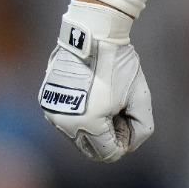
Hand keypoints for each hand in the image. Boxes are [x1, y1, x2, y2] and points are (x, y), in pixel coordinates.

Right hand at [40, 0, 152, 161]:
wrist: (92, 34)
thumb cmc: (118, 65)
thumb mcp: (140, 97)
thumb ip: (142, 127)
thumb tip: (129, 145)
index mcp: (88, 124)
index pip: (109, 153)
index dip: (124, 139)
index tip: (129, 116)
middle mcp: (65, 123)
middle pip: (91, 148)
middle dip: (108, 135)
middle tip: (119, 109)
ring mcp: (52, 113)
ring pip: (78, 135)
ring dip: (93, 125)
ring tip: (105, 98)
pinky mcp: (46, 101)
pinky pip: (66, 120)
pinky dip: (80, 114)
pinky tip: (90, 92)